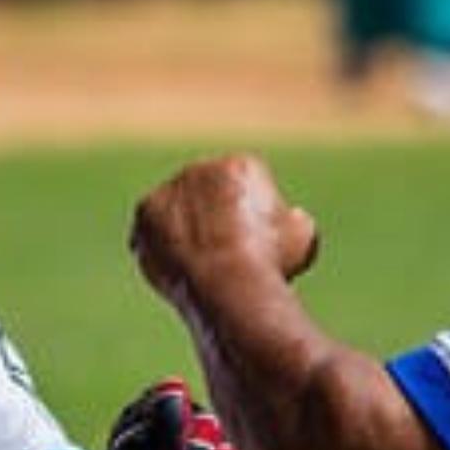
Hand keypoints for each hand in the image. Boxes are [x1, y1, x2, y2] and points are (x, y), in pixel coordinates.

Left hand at [129, 155, 318, 309]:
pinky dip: (159, 247)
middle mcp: (201, 168)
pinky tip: (176, 267)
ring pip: (178, 211)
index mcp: (241, 166)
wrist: (229, 283)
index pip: (245, 187)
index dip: (252, 218)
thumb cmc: (271, 263)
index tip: (255, 244)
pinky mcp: (145, 213)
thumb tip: (292, 215)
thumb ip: (295, 219)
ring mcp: (170, 190)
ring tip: (201, 263)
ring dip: (185, 231)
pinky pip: (150, 229)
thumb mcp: (303, 237)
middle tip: (223, 255)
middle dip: (215, 220)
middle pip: (208, 194)